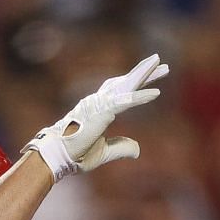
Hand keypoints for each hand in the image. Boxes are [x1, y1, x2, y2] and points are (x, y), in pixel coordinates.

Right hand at [27, 54, 169, 180]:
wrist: (57, 156)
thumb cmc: (75, 153)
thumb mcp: (104, 152)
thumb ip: (120, 147)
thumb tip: (138, 149)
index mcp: (99, 109)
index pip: (122, 92)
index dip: (137, 84)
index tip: (153, 77)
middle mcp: (99, 101)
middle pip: (126, 83)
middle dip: (145, 73)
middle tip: (162, 64)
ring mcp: (99, 103)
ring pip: (127, 85)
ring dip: (145, 74)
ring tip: (160, 63)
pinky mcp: (101, 111)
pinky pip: (125, 101)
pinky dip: (141, 96)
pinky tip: (156, 93)